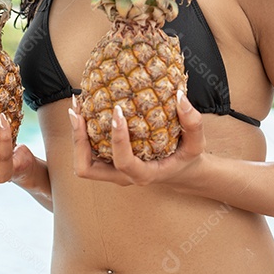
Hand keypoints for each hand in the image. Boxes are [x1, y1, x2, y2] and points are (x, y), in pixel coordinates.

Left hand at [68, 90, 205, 186]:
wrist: (180, 171)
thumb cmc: (186, 158)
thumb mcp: (197, 144)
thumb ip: (193, 123)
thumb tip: (180, 97)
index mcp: (144, 174)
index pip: (124, 161)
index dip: (118, 138)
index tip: (117, 111)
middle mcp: (123, 176)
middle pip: (87, 169)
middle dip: (79, 141)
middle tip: (78, 112)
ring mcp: (113, 171)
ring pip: (82, 162)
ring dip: (76, 136)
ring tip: (76, 107)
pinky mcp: (108, 162)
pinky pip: (87, 152)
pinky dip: (82, 133)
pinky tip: (85, 109)